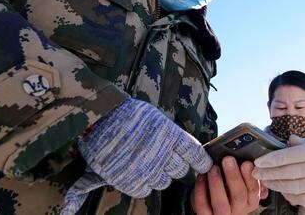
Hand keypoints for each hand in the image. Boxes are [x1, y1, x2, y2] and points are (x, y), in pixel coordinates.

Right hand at [62, 98, 211, 213]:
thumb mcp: (157, 119)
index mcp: (172, 137)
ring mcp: (147, 170)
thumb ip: (171, 136)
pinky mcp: (130, 181)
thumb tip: (180, 148)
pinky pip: (144, 190)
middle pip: (180, 170)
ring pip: (163, 182)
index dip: (201, 161)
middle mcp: (162, 155)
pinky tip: (135, 172)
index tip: (202, 164)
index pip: (196, 155)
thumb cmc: (129, 114)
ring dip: (158, 175)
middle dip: (176, 166)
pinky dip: (142, 184)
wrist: (101, 118)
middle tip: (166, 160)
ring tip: (146, 163)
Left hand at [191, 156, 261, 213]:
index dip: (250, 177)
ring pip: (220, 203)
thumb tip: (252, 163)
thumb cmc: (229, 192)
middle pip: (239, 196)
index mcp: (249, 202)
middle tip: (228, 160)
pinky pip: (202, 205)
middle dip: (233, 176)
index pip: (254, 190)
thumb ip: (247, 175)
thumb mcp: (242, 184)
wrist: (214, 207)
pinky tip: (202, 176)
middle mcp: (238, 210)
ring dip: (217, 183)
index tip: (246, 163)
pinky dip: (201, 189)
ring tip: (214, 168)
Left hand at [253, 135, 304, 206]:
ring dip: (276, 185)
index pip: (292, 155)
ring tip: (265, 181)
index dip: (273, 159)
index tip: (259, 160)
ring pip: (294, 187)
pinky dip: (290, 196)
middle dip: (270, 173)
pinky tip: (282, 190)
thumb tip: (289, 140)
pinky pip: (303, 199)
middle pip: (290, 172)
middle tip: (256, 172)